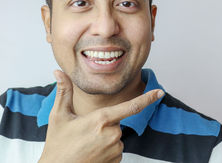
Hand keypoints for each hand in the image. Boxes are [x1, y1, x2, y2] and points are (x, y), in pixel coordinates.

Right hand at [38, 70, 163, 162]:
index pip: (131, 106)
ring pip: (116, 137)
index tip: (160, 92)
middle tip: (85, 134)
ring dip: (105, 138)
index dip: (147, 99)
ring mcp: (115, 149)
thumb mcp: (59, 116)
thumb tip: (58, 72)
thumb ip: (63, 92)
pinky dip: (106, 150)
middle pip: (117, 122)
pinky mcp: (116, 161)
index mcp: (101, 119)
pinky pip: (116, 149)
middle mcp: (112, 134)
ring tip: (86, 146)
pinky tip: (92, 154)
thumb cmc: (57, 145)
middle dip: (104, 124)